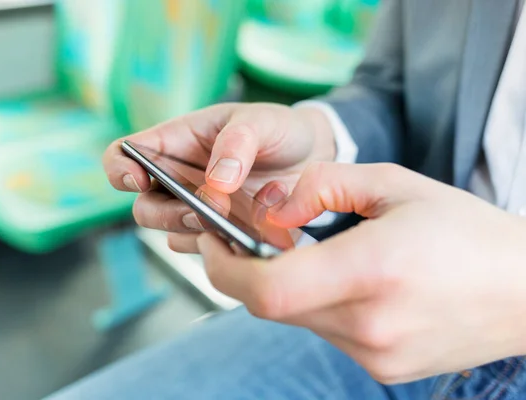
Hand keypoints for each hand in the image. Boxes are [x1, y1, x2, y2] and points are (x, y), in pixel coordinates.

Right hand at [103, 103, 334, 252]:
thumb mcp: (261, 121)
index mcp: (176, 143)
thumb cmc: (277, 130)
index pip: (123, 155)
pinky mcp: (221, 234)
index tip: (139, 179)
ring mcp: (198, 210)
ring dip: (196, 233)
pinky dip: (222, 248)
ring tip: (233, 221)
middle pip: (144, 208)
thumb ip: (237, 144)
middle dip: (166, 214)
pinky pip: (205, 251)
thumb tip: (215, 185)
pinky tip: (248, 234)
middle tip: (201, 212)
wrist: (313, 156)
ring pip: (173, 234)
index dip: (120, 169)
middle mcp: (178, 180)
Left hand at [197, 162, 525, 383]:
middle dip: (247, 271)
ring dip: (287, 287)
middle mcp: (370, 323)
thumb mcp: (394, 183)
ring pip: (297, 319)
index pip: (267, 289)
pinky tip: (347, 283)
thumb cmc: (466, 230)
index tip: (211, 240)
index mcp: (372, 270)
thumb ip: (323, 185)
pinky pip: (326, 334)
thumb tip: (275, 209)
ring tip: (313, 256)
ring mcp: (376, 355)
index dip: (223, 267)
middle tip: (245, 240)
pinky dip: (319, 306)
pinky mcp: (382, 370)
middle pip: (272, 304)